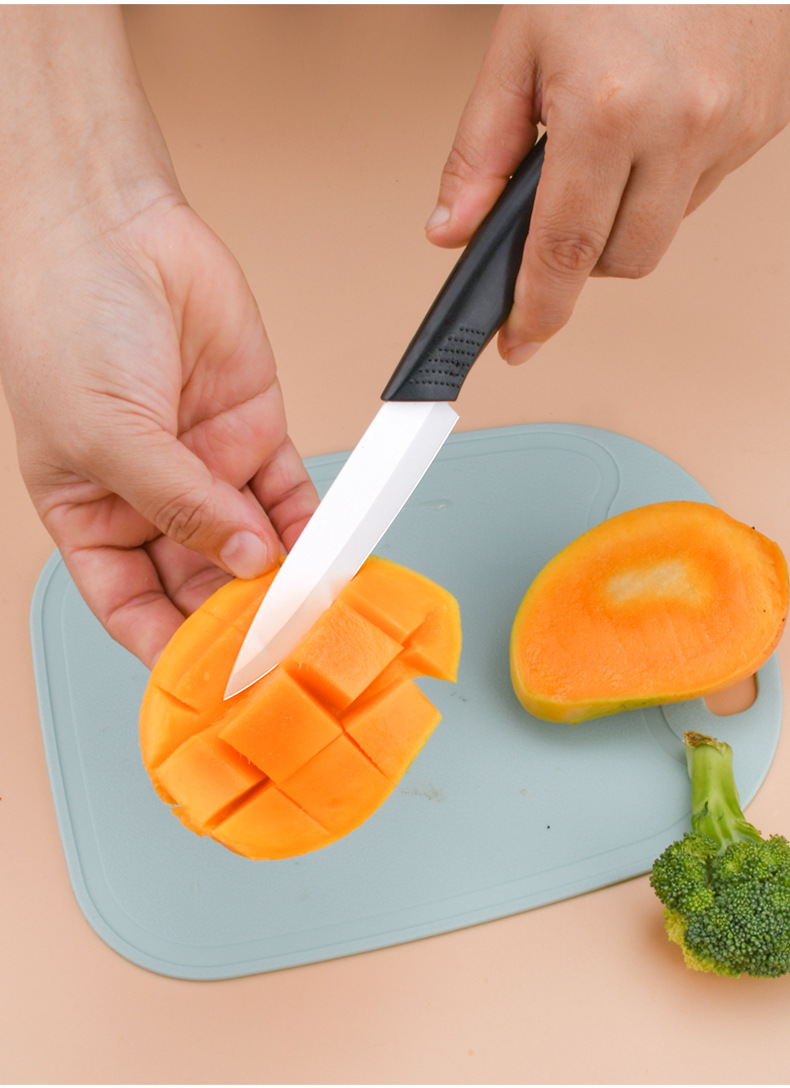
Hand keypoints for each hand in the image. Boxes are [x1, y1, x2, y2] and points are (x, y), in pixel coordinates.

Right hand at [0, 8, 317, 666]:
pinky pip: (292, 494)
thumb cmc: (67, 324)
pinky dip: (313, 528)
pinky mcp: (254, 431)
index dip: (171, 649)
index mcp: (93, 515)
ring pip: (255, 545)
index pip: (133, 608)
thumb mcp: (106, 435)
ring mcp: (206, 468)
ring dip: (285, 581)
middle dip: (242, 621)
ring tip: (316, 614)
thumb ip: (177, 505)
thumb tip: (242, 561)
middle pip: (203, 585)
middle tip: (284, 655)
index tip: (216, 683)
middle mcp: (152, 500)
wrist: (112, 230)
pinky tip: (330, 557)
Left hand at [426, 4, 789, 362]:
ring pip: (665, 230)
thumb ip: (481, 149)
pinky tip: (655, 125)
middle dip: (582, 260)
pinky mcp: (765, 118)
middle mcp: (682, 124)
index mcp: (608, 108)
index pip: (566, 250)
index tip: (521, 339)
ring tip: (609, 147)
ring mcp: (733, 125)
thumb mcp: (519, 43)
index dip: (539, 309)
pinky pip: (705, 187)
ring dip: (626, 218)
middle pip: (623, 260)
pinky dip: (669, 179)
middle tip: (557, 217)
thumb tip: (453, 230)